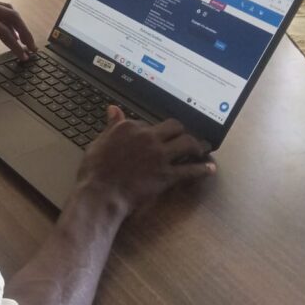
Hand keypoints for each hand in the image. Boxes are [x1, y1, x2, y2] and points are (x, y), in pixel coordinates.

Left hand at [0, 0, 36, 59]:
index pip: (4, 27)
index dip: (15, 43)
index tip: (23, 56)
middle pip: (12, 15)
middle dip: (24, 32)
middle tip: (32, 48)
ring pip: (8, 12)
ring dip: (20, 26)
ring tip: (25, 42)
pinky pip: (2, 11)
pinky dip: (11, 22)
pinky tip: (13, 32)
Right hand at [77, 106, 215, 214]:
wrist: (100, 194)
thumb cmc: (94, 171)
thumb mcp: (99, 142)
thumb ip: (111, 126)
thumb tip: (113, 109)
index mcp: (130, 127)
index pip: (149, 123)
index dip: (155, 131)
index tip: (157, 136)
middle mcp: (148, 137)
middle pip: (175, 127)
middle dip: (182, 131)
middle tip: (184, 137)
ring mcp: (159, 156)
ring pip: (188, 143)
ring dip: (197, 145)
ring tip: (202, 148)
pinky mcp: (167, 174)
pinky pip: (190, 170)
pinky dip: (203, 169)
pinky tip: (209, 168)